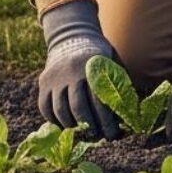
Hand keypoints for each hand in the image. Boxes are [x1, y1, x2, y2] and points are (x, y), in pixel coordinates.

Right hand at [38, 0, 121, 138]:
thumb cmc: (99, 56)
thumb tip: (128, 115)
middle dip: (89, 127)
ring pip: (60, 110)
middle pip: (78, 108)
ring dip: (72, 126)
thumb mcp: (111, 64)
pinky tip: (66, 125)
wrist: (72, 36)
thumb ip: (118, 85)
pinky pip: (45, 107)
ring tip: (82, 132)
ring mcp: (54, 78)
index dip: (106, 121)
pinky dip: (55, 120)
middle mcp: (69, 73)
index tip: (112, 135)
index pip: (98, 101)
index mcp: (90, 68)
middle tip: (98, 136)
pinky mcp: (43, 82)